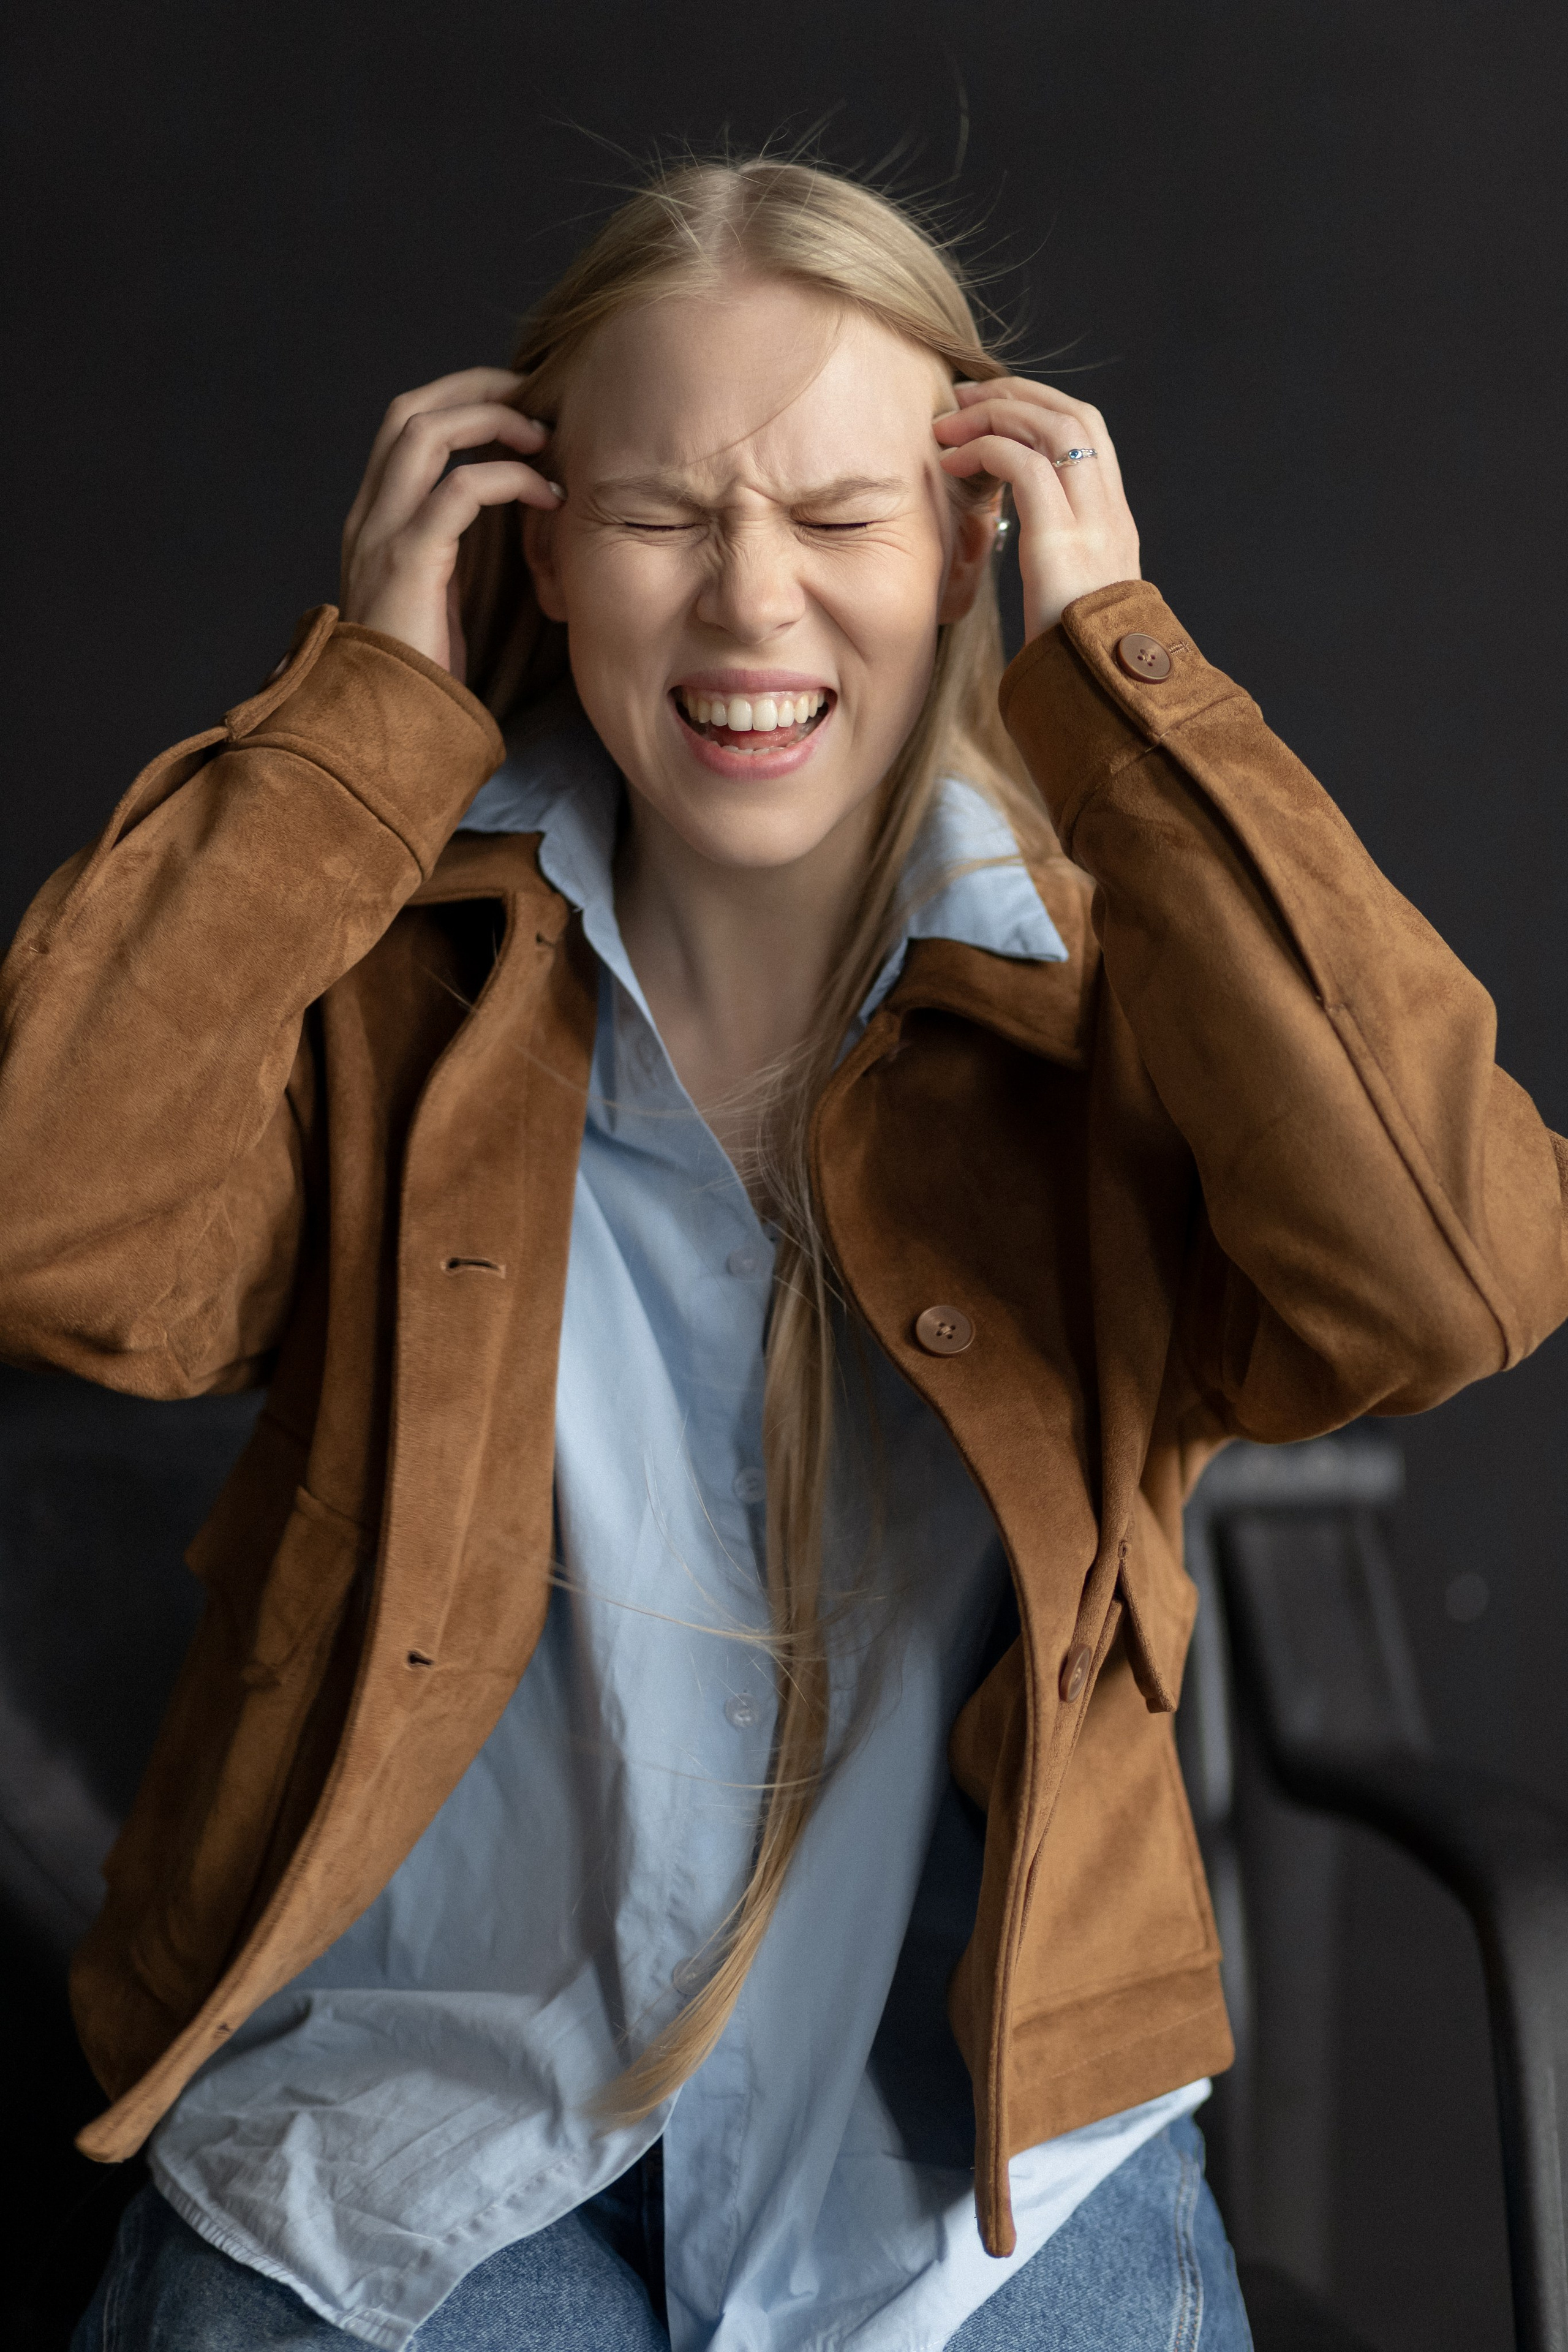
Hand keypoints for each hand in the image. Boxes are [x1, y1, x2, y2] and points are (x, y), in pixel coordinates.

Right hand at [339, 367, 562, 677]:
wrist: (384, 725)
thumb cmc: (420, 672)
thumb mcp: (437, 595)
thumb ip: (453, 547)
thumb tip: (507, 512)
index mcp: (373, 519)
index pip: (405, 426)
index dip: (458, 399)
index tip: (515, 405)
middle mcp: (369, 515)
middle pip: (411, 410)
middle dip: (474, 389)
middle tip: (534, 397)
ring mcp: (382, 533)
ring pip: (427, 432)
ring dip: (492, 420)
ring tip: (544, 436)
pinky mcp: (409, 560)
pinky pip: (460, 490)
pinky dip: (509, 477)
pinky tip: (547, 495)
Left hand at [933, 380, 1139, 642]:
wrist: (1100, 696)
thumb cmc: (1075, 659)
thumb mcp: (1071, 597)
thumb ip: (1058, 558)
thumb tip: (1023, 545)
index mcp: (1114, 521)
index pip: (1087, 433)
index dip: (1040, 406)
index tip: (994, 408)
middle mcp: (1111, 512)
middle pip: (1073, 415)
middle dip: (1016, 395)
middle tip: (962, 399)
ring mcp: (1092, 523)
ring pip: (1052, 427)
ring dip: (995, 414)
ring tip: (947, 425)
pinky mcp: (1062, 539)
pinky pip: (1026, 466)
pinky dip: (986, 449)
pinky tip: (951, 463)